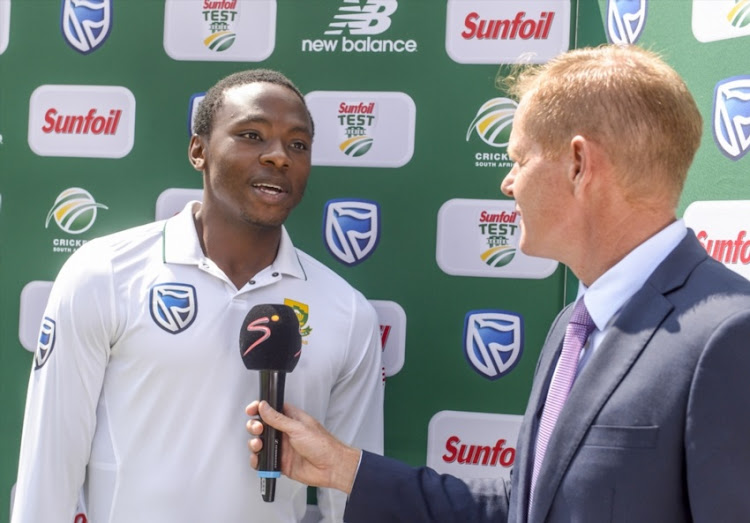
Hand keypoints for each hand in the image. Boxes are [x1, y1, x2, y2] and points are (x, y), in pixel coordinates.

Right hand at [246, 400, 361, 493]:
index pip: (270, 410)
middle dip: (254, 426)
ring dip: (254, 443)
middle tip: (258, 429)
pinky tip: (258, 458)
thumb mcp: (298, 428)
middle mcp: (285, 432)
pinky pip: (263, 461)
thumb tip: (264, 406)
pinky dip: (257, 460)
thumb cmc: (322, 445)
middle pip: (262, 426)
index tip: (251, 410)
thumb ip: (278, 418)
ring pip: (260, 443)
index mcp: (291, 419)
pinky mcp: (280, 462)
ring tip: (258, 444)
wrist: (331, 467)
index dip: (259, 408)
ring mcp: (281, 447)